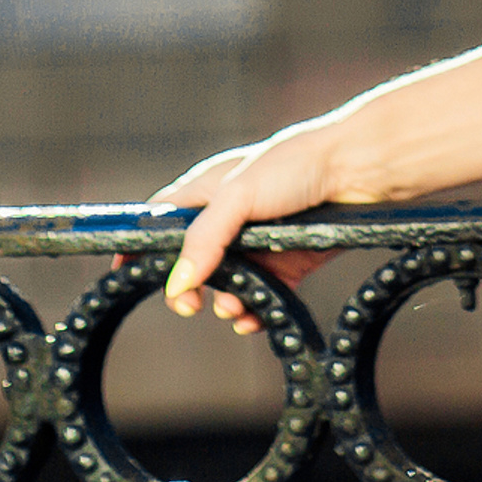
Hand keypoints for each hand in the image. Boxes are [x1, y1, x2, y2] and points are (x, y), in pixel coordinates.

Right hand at [143, 123, 358, 334]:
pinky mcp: (288, 262)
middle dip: (187, 288)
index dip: (139, 245)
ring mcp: (259, 241)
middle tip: (191, 306)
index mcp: (210, 189)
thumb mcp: (239, 195)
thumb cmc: (298, 164)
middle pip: (192, 262)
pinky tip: (256, 317)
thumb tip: (176, 283)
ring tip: (237, 305)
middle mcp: (231, 217)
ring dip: (226, 302)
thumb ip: (204, 238)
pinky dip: (254, 311)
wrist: (360, 171)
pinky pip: (262, 296)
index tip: (122, 274)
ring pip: (227, 284)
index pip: (161, 219)